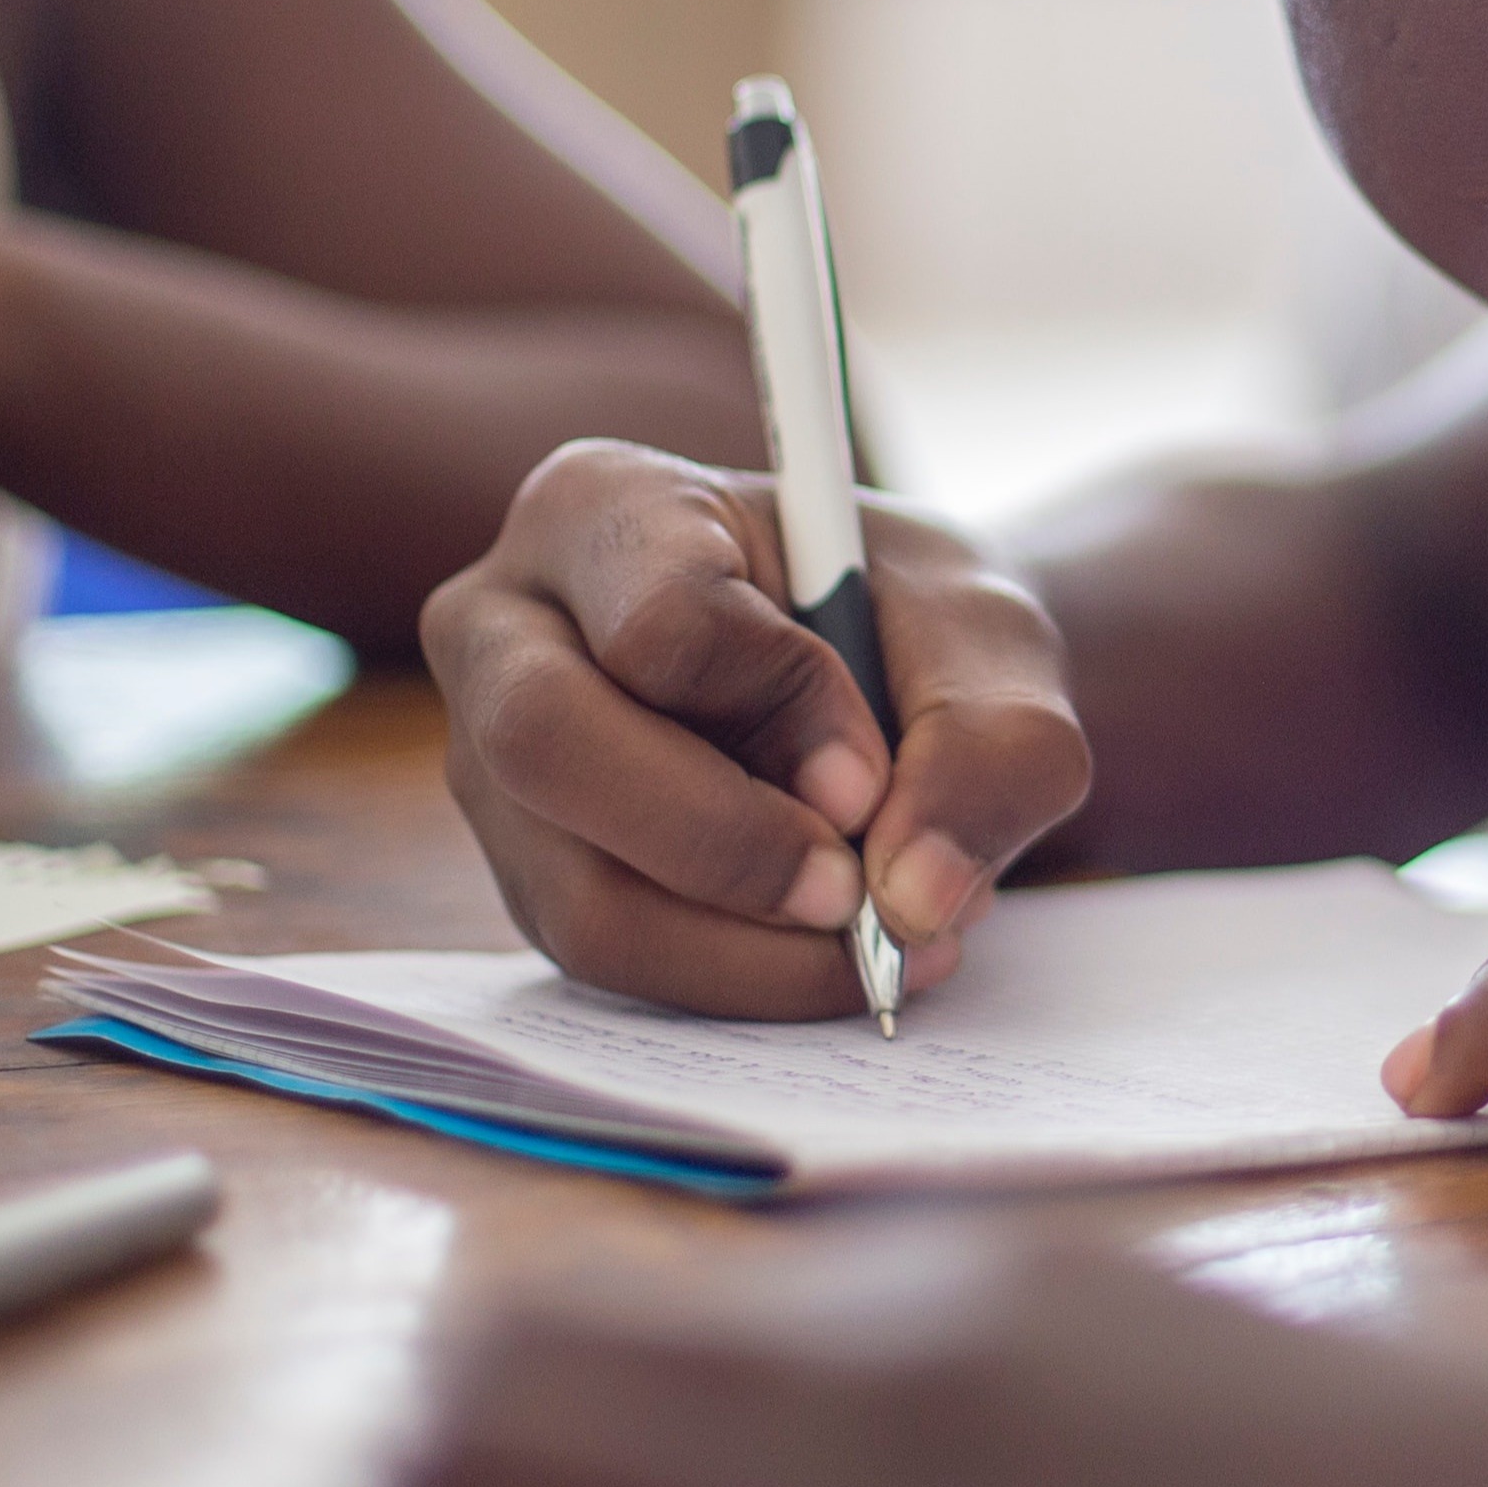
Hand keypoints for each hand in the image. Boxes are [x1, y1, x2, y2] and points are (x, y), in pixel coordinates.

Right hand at [422, 440, 1088, 1017]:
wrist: (898, 682)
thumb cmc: (916, 624)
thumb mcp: (993, 644)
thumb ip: (989, 748)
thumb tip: (914, 894)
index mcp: (604, 507)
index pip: (659, 621)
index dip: (781, 710)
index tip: (875, 771)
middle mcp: (507, 627)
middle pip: (548, 746)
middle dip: (725, 848)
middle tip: (860, 899)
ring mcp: (494, 763)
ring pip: (579, 892)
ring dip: (751, 948)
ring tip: (886, 937)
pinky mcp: (530, 871)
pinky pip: (613, 960)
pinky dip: (740, 979)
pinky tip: (834, 954)